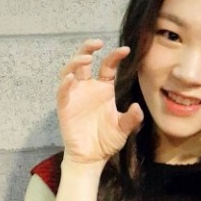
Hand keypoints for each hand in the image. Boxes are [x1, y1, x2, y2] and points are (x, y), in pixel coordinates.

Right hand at [57, 39, 143, 164]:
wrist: (91, 158)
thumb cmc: (106, 141)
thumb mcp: (123, 129)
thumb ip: (131, 118)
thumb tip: (138, 107)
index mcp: (103, 89)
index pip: (107, 66)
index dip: (114, 56)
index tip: (125, 50)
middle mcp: (88, 88)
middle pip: (83, 61)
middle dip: (88, 48)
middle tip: (98, 42)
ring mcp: (75, 95)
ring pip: (70, 71)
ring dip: (76, 62)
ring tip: (86, 58)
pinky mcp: (65, 106)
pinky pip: (62, 91)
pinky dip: (65, 83)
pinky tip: (71, 78)